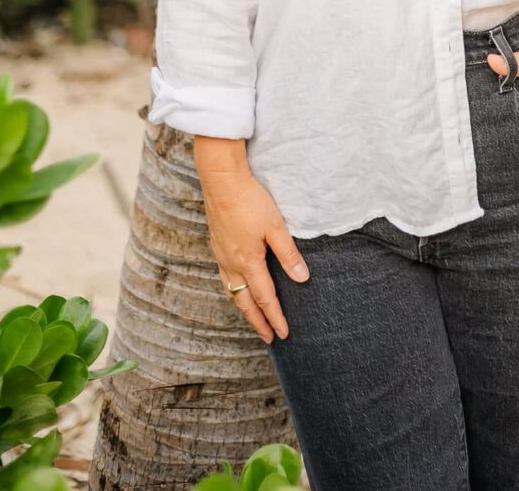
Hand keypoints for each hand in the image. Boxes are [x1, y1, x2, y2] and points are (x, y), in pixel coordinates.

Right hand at [193, 136, 309, 342]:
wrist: (221, 180)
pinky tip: (236, 286)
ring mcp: (221, 255)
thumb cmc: (250, 200)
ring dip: (243, 308)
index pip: (265, 298)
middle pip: (245, 302)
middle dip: (257, 321)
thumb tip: (302, 278)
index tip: (283, 334)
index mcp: (248, 262)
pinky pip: (224, 277)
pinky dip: (232, 290)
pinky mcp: (216, 245)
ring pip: (231, 291)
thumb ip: (288, 253)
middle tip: (268, 338)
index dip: (275, 317)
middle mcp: (232, 264)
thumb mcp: (276, 226)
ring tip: (252, 318)